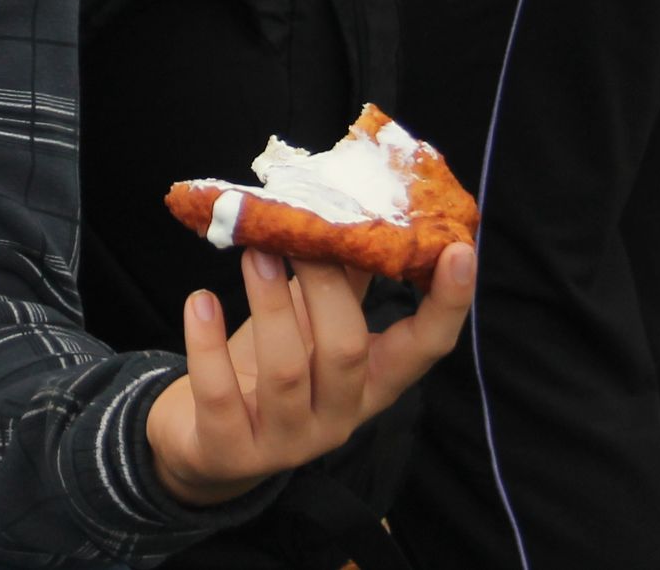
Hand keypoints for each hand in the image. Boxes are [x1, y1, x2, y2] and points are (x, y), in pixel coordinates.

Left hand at [143, 243, 475, 506]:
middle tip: (298, 235)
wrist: (205, 446)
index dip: (447, 304)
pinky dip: (207, 343)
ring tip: (253, 252)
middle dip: (326, 288)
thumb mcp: (310, 329)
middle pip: (347, 352)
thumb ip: (340, 282)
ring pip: (286, 371)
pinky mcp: (230, 449)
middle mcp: (338, 417)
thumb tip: (362, 210)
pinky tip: (201, 301)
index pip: (424, 349)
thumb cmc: (264, 371)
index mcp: (370, 384)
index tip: (459, 250)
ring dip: (270, 304)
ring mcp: (286, 441)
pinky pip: (220, 395)